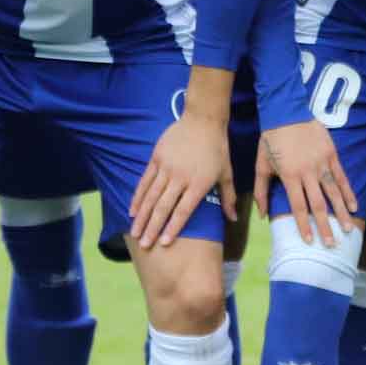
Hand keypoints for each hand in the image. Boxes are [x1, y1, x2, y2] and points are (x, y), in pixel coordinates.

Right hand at [131, 111, 233, 250]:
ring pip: (151, 196)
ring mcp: (167, 167)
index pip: (183, 211)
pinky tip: (132, 211)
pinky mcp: (157, 157)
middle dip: (153, 228)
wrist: (203, 119)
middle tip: (144, 245)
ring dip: (142, 216)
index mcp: (199, 183)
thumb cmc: (218, 148)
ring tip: (134, 233)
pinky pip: (145, 181)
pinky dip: (138, 197)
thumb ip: (228, 198)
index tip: (164, 243)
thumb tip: (233, 219)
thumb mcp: (226, 173)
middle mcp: (181, 177)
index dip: (173, 228)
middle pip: (164, 207)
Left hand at [259, 118, 356, 243]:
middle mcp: (307, 172)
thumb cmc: (270, 140)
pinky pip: (341, 177)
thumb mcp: (260, 165)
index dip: (304, 225)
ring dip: (341, 213)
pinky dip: (348, 192)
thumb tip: (262, 216)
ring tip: (348, 230)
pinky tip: (353, 206)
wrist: (286, 111)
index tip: (310, 242)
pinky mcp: (331, 154)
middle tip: (332, 245)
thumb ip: (261, 191)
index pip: (299, 206)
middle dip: (325, 226)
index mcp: (289, 176)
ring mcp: (321, 162)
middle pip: (318, 204)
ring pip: (333, 192)